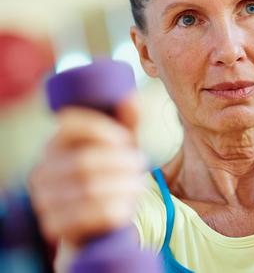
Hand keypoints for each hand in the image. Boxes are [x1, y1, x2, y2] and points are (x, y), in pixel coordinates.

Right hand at [29, 96, 145, 246]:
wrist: (95, 222)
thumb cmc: (110, 174)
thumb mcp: (120, 148)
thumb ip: (126, 124)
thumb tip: (130, 97)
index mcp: (54, 144)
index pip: (69, 124)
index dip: (100, 129)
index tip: (126, 139)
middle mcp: (42, 171)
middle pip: (83, 161)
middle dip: (120, 162)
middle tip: (141, 164)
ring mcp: (44, 200)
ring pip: (88, 190)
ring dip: (122, 187)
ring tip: (139, 185)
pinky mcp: (53, 226)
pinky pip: (86, 217)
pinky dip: (114, 210)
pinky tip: (127, 206)